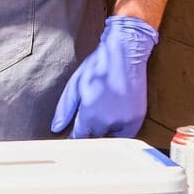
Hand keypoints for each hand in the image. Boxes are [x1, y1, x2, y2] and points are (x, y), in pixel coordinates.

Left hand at [50, 14, 157, 139]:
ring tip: (103, 113)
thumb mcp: (75, 85)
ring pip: (111, 136)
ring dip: (105, 131)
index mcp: (89, 115)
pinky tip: (115, 117)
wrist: (125, 55)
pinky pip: (126, 134)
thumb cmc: (98, 67)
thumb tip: (56, 128)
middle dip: (90, 132)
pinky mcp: (137, 118)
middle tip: (89, 119)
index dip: (75, 137)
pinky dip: (120, 130)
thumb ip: (64, 109)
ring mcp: (124, 121)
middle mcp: (107, 122)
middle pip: (95, 138)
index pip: (79, 137)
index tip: (73, 136)